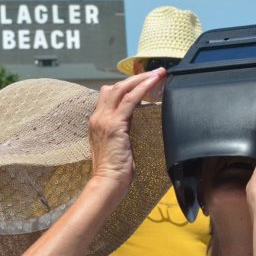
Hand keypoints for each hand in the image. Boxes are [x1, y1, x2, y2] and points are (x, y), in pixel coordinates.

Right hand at [88, 68, 166, 187]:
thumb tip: (133, 124)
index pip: (109, 95)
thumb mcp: (116, 145)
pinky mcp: (115, 124)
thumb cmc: (114, 171)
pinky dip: (143, 87)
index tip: (143, 81)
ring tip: (158, 73)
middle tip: (154, 73)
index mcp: (97, 121)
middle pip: (115, 87)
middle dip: (136, 77)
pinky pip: (130, 99)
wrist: (107, 183)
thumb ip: (121, 131)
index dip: (126, 85)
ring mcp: (104, 119)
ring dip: (141, 78)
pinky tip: (154, 82)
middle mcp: (98, 117)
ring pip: (122, 88)